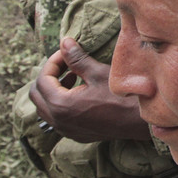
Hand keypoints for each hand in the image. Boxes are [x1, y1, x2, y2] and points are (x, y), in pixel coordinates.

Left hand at [29, 37, 149, 142]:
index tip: (66, 53)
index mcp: (60, 105)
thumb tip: (64, 42)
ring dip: (53, 91)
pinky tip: (79, 95)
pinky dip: (60, 104)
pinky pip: (56, 118)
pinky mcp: (75, 134)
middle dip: (49, 76)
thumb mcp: (98, 73)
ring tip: (73, 78)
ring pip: (45, 108)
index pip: (42, 79)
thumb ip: (76, 58)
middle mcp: (58, 121)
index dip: (52, 62)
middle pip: (37, 95)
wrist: (140, 122)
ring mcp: (65, 130)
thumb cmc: (121, 97)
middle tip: (66, 65)